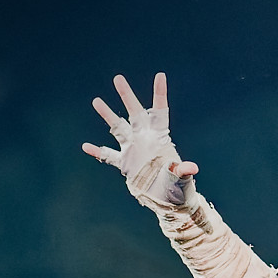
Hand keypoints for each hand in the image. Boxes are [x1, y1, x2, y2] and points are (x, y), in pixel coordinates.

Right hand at [81, 72, 200, 211]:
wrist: (169, 201)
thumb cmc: (179, 188)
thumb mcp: (181, 178)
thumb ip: (182, 170)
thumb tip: (191, 168)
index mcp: (160, 137)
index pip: (160, 111)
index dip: (159, 94)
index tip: (160, 75)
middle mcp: (144, 138)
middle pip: (134, 112)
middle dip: (126, 96)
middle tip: (118, 78)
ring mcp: (133, 149)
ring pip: (117, 127)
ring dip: (108, 115)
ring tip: (96, 100)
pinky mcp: (124, 163)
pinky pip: (107, 155)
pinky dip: (97, 152)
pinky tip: (85, 146)